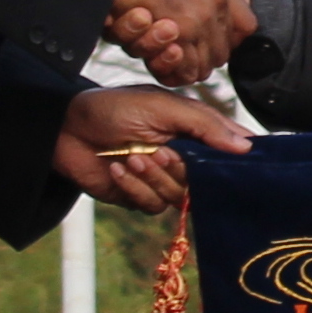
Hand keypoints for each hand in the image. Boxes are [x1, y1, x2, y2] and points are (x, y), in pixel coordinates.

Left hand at [58, 84, 249, 212]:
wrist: (65, 128)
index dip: (236, 158)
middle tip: (161, 152)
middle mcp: (182, 155)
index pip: (228, 148)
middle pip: (205, 179)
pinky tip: (116, 168)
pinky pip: (152, 205)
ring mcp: (161, 178)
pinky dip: (134, 187)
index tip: (241, 163)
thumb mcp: (163, 107)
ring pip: (178, 196)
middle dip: (181, 169)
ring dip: (154, 178)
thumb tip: (246, 146)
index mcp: (193, 129)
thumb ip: (205, 125)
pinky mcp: (139, 196)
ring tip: (132, 156)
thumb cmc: (114, 107)